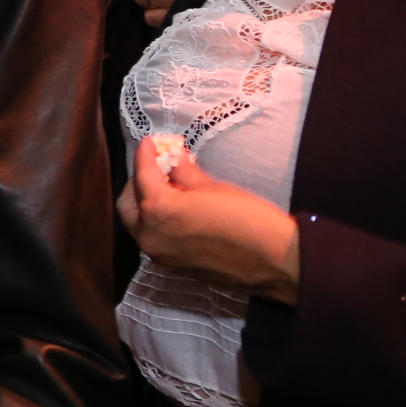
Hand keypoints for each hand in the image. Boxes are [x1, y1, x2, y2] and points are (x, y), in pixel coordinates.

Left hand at [118, 135, 298, 301]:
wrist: (276, 260)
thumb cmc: (247, 218)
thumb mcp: (213, 188)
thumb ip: (185, 173)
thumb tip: (174, 160)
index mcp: (158, 211)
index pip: (143, 176)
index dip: (145, 155)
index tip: (149, 142)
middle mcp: (149, 235)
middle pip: (129, 203)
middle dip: (139, 182)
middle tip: (158, 167)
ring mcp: (158, 254)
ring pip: (138, 223)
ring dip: (146, 203)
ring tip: (169, 186)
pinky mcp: (171, 265)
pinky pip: (153, 237)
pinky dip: (156, 221)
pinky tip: (176, 209)